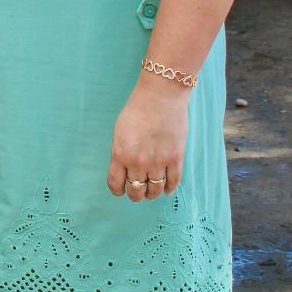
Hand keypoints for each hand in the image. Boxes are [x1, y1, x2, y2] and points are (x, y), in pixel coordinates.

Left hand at [107, 80, 188, 201]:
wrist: (160, 97)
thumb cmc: (137, 110)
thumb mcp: (119, 132)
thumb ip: (122, 152)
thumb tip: (125, 169)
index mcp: (120, 154)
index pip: (115, 184)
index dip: (118, 190)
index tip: (120, 189)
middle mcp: (138, 162)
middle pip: (136, 192)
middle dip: (135, 194)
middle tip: (137, 191)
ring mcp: (158, 162)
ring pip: (155, 190)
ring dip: (152, 194)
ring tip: (151, 191)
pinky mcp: (176, 158)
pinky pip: (173, 182)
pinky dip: (170, 188)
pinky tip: (167, 189)